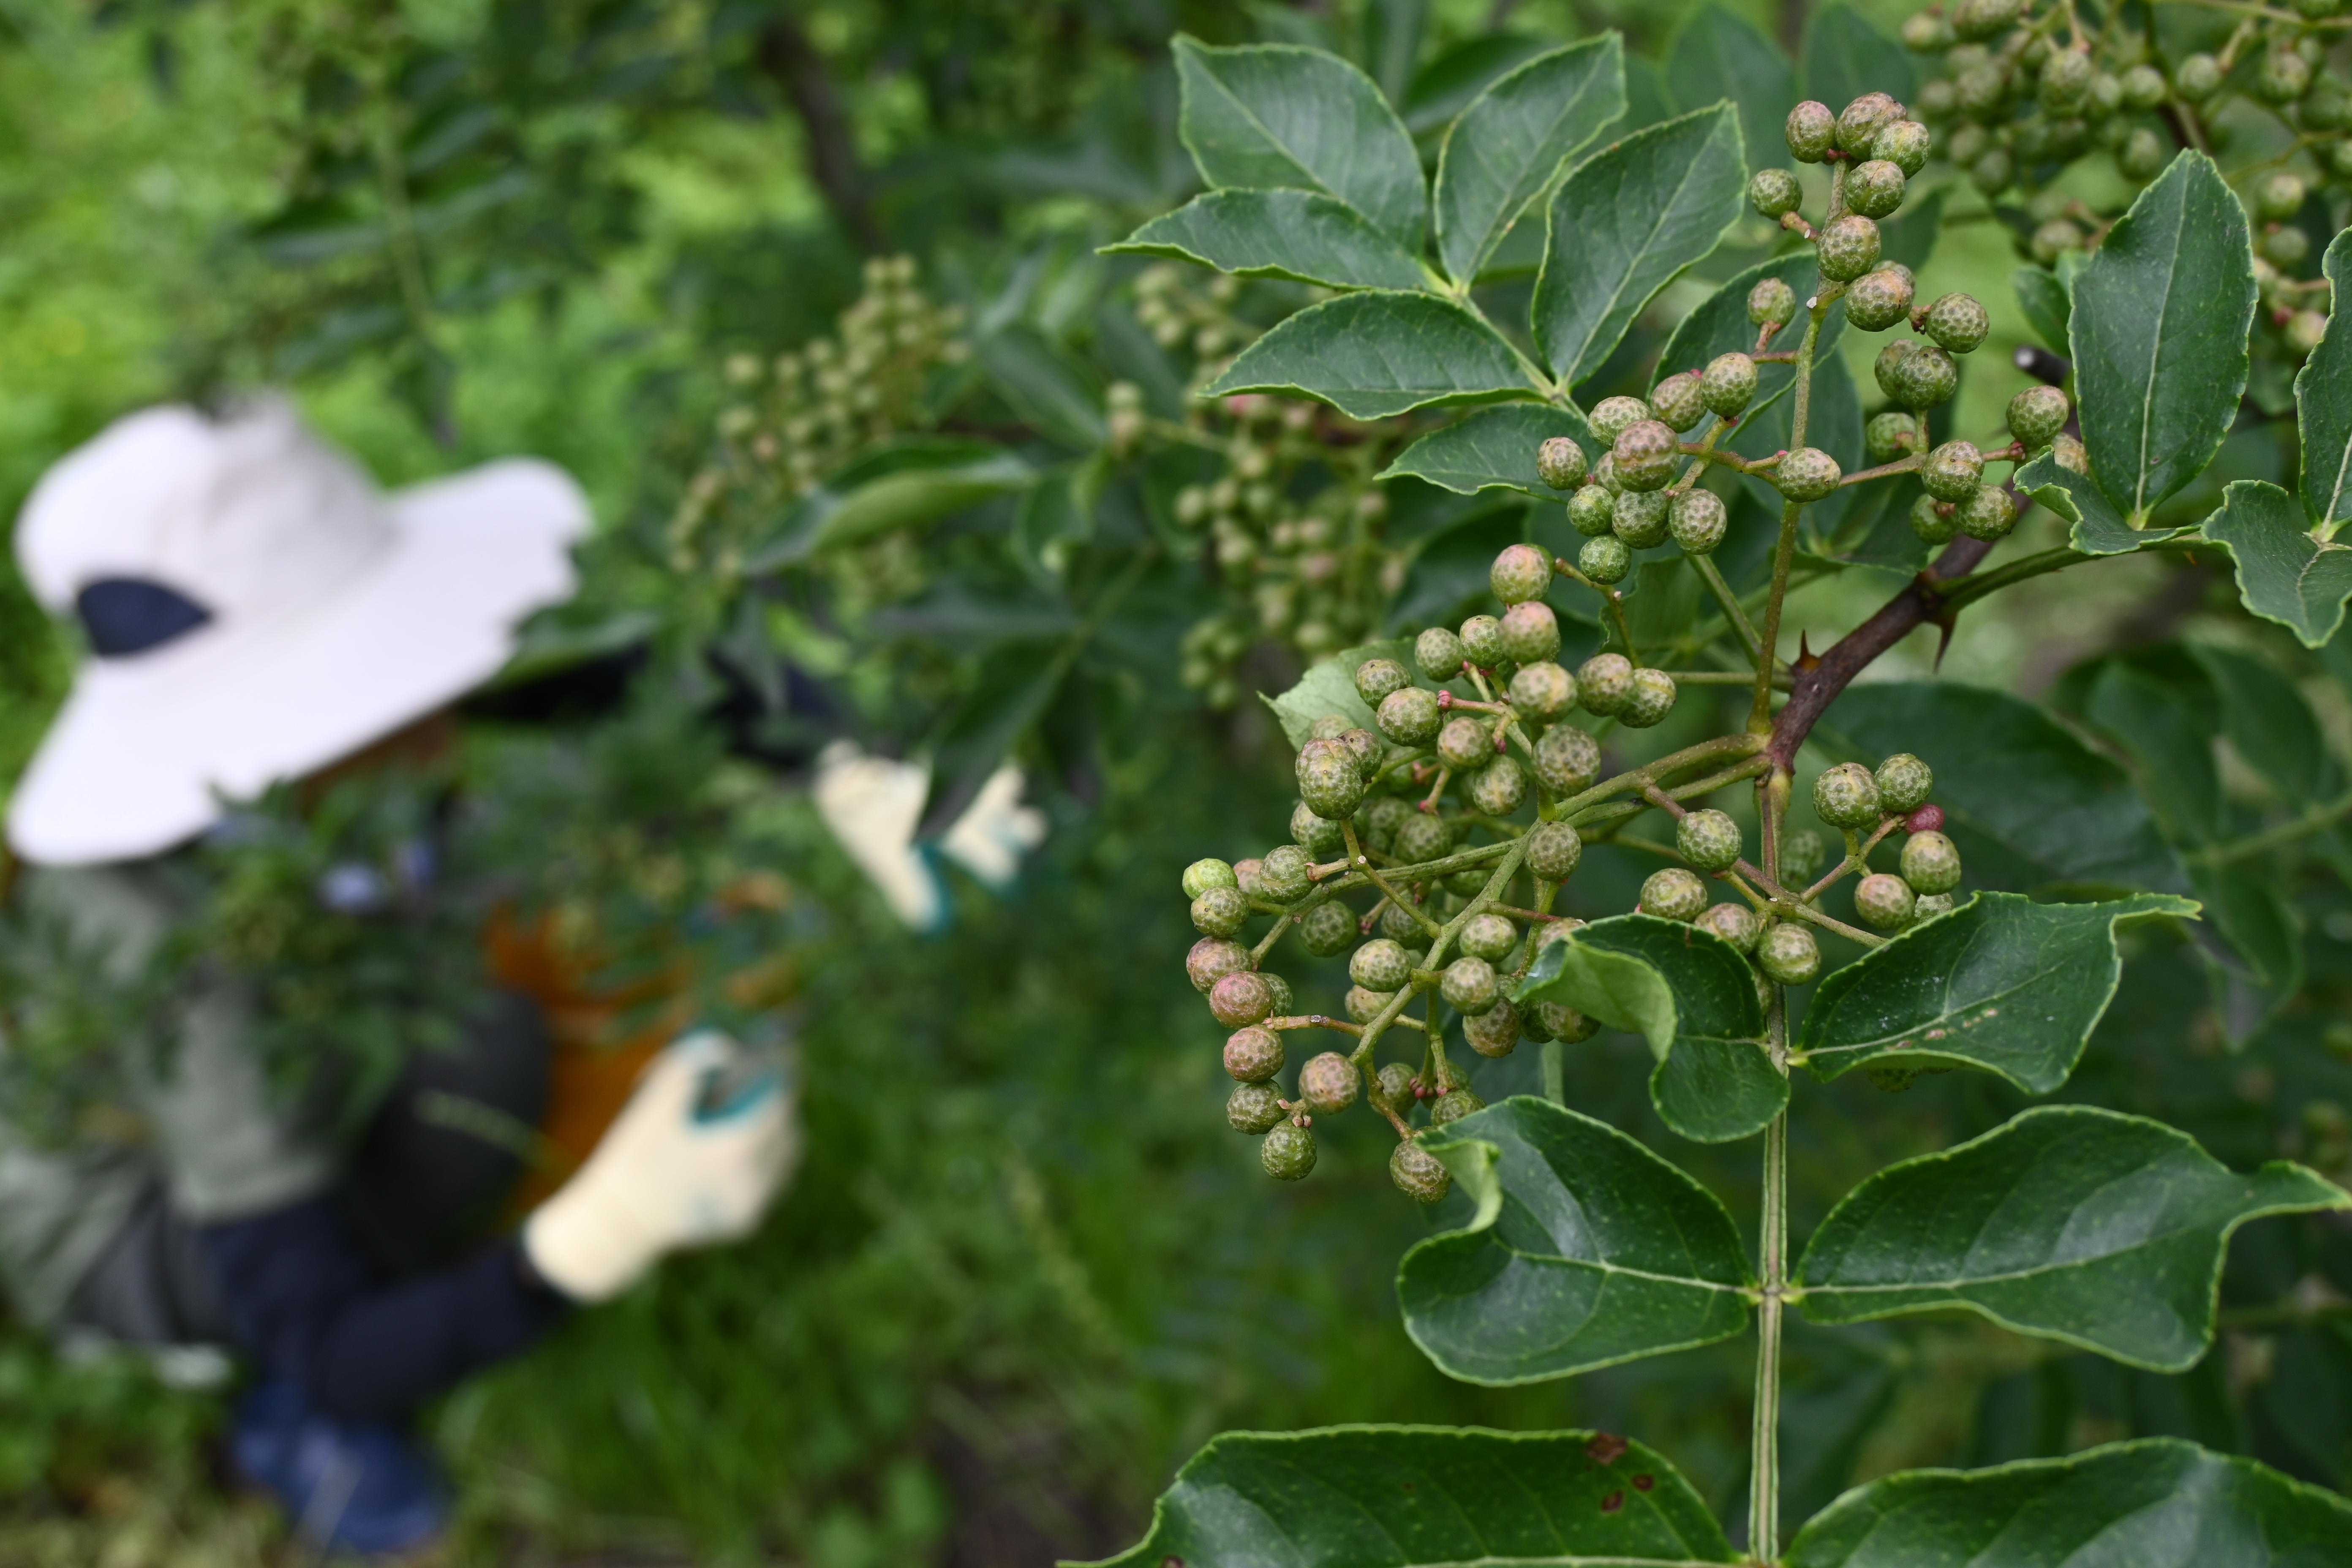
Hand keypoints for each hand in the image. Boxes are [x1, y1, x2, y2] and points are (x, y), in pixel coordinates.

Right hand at [521, 1030, 798, 1301]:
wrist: (618, 1223)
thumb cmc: (633, 1160)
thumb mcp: (653, 1108)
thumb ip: (686, 1069)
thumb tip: (721, 1046)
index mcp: (733, 1152)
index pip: (777, 1106)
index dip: (782, 1077)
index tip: (782, 1055)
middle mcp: (751, 1183)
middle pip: (788, 1132)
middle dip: (781, 1105)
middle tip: (771, 1082)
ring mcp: (751, 1206)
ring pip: (785, 1160)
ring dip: (778, 1133)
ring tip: (761, 1112)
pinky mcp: (745, 1222)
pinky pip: (771, 1183)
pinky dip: (767, 1160)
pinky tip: (750, 1145)